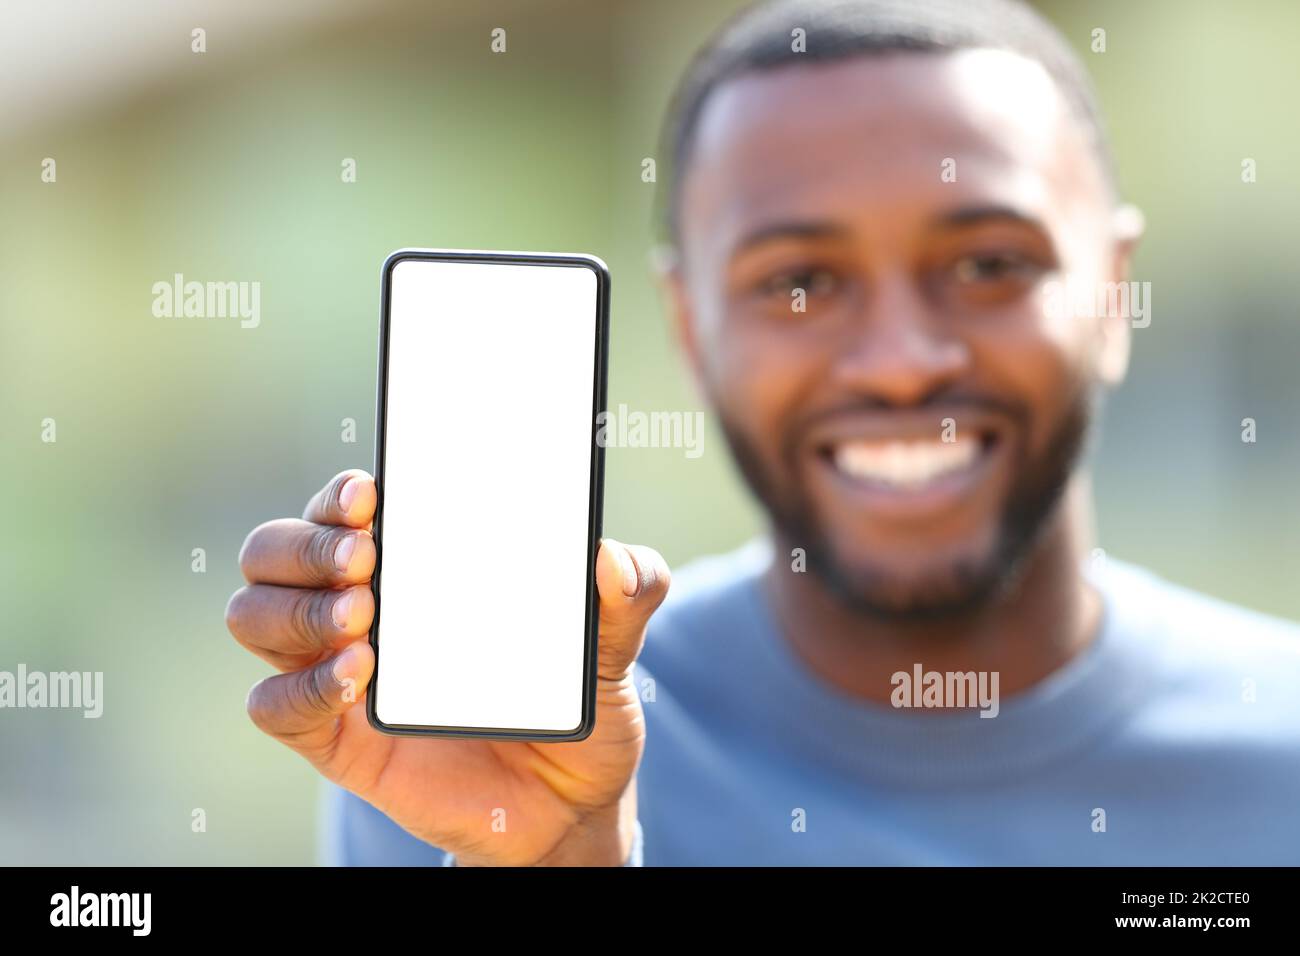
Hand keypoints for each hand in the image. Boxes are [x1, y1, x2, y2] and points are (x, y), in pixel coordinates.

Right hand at [225, 469, 668, 864]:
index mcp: (415, 564)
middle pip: (276, 547)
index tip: (375, 492)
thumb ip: (628, 594)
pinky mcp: (335, 736)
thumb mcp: (613, 649)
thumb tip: (610, 557)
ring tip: (364, 615)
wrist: (564, 807)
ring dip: (296, 606)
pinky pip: (272, 705)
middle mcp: (361, 603)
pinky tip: (356, 676)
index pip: (346, 505)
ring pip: (253, 612)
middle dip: (307, 541)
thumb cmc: (573, 707)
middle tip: (367, 556)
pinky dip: (301, 685)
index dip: (343, 491)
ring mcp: (339, 668)